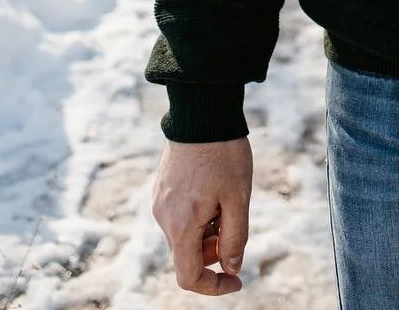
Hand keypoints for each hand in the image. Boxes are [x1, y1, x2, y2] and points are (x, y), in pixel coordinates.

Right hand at [152, 136, 252, 294]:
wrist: (201, 112)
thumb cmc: (223, 154)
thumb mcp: (238, 198)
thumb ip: (235, 238)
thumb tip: (232, 268)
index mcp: (180, 226)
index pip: (188, 277)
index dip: (213, 285)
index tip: (237, 279)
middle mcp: (163, 218)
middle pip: (188, 254)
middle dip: (214, 251)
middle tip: (235, 223)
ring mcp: (160, 202)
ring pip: (185, 234)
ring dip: (208, 230)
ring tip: (227, 199)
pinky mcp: (162, 188)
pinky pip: (180, 215)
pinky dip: (199, 215)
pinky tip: (215, 189)